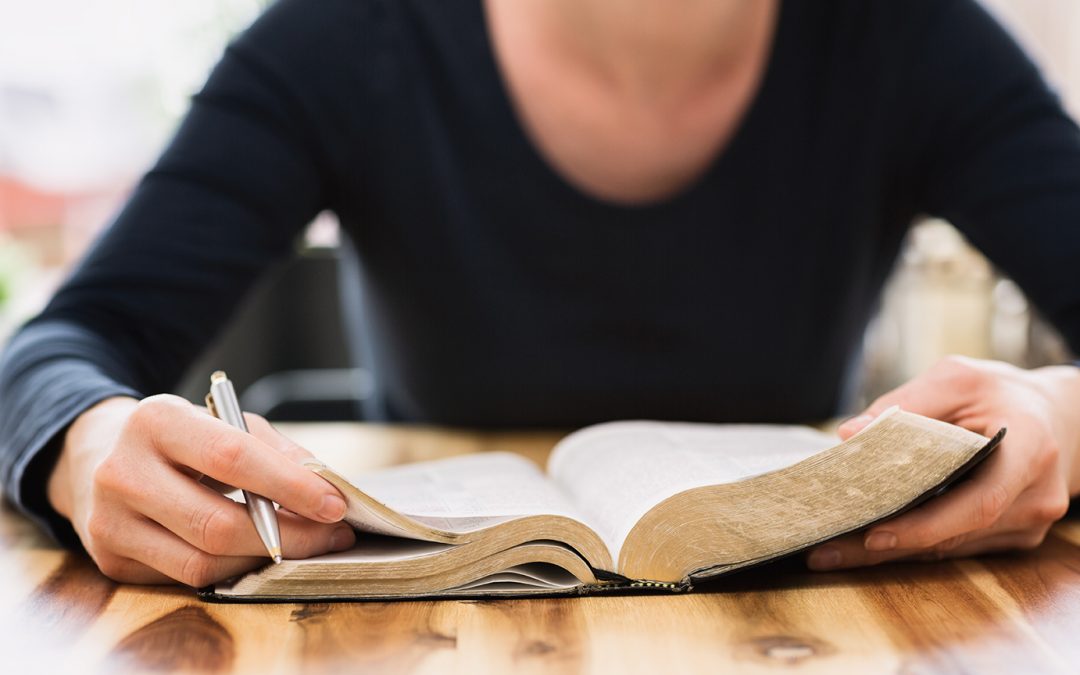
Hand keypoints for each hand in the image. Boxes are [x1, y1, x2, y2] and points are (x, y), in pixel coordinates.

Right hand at [46, 394, 355, 585]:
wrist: (99, 455)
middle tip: (332, 535)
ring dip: (265, 558)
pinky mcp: (111, 558)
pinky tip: (259, 554)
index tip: (335, 503)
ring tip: (304, 545)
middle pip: (216, 522)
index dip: (289, 485)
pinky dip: (234, 568)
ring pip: (202, 561)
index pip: (232, 457)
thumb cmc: (182, 439)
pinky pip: (187, 577)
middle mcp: (123, 471)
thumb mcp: (224, 422)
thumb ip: (275, 449)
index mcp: (156, 421)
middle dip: (288, 535)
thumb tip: (324, 487)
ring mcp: (110, 520)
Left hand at [806, 356, 1078, 570]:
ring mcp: (1027, 524)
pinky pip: (954, 545)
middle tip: (825, 553)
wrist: (1056, 418)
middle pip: (953, 536)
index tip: (875, 535)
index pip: (977, 503)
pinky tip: (862, 543)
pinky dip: (910, 544)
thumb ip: (908, 404)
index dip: (926, 525)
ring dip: (889, 552)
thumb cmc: (1001, 393)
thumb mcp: (959, 379)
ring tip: (829, 552)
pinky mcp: (1013, 537)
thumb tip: (850, 434)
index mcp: (1029, 450)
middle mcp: (1034, 497)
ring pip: (949, 549)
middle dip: (886, 547)